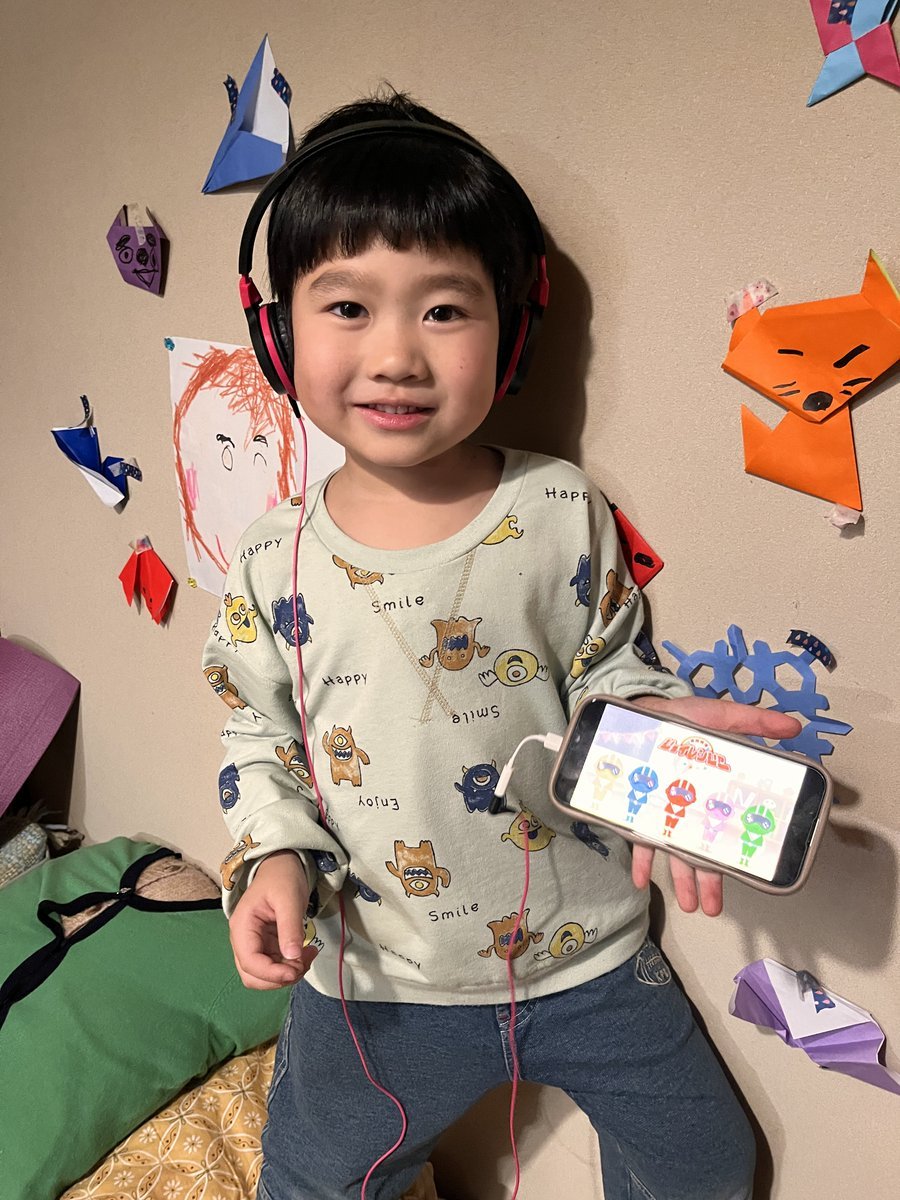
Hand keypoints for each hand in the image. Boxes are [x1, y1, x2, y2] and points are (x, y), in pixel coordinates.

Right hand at [229, 850, 318, 988]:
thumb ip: (290, 927)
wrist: (282, 865)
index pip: (249, 962)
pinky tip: (306, 953)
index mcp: (242, 927)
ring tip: (308, 956)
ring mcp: (255, 944)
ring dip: (286, 974)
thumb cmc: (282, 877)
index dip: (271, 973)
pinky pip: (275, 965)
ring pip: (264, 975)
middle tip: (304, 962)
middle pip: (253, 975)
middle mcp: (244, 940)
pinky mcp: (267, 945)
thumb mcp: (289, 898)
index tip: (295, 970)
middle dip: (278, 977)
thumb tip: (292, 958)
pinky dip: (290, 966)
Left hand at [630, 695, 801, 916]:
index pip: (732, 826)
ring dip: (681, 879)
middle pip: (704, 848)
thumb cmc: (682, 719)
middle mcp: (693, 808)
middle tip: (713, 908)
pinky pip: (639, 838)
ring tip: (689, 905)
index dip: (741, 850)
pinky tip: (641, 880)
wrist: (641, 712)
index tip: (752, 873)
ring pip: (676, 850)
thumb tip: (794, 727)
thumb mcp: (720, 716)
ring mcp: (666, 810)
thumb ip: (754, 721)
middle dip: (709, 881)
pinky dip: (641, 860)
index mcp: (715, 793)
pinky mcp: (639, 809)